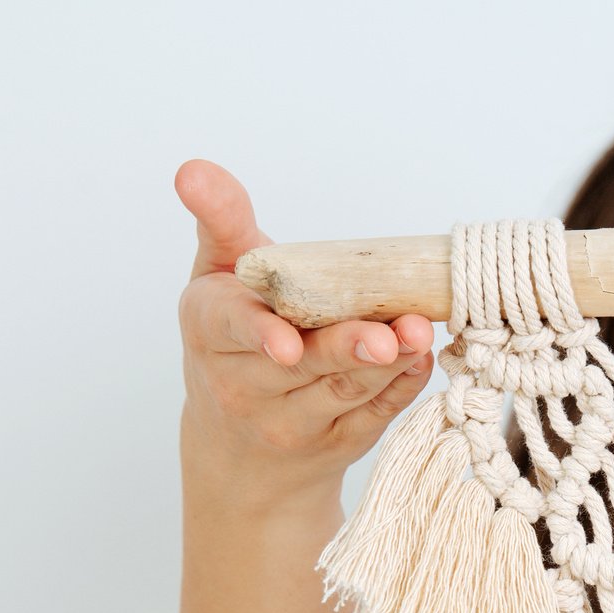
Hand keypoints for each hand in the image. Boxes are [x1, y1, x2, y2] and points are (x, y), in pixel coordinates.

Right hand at [175, 160, 435, 503]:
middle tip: (386, 335)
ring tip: (418, 335)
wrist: (238, 442)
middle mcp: (244, 386)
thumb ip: (219, 220)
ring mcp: (292, 423)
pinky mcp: (337, 442)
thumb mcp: (218, 275)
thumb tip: (192, 170)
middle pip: (305, 366)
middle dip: (347, 350)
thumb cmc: (234, 339)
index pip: (233, 329)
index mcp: (212, 333)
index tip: (286, 345)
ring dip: (387, 365)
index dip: (260, 334)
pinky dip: (401, 388)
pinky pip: (374, 415)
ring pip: (345, 391)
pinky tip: (421, 358)